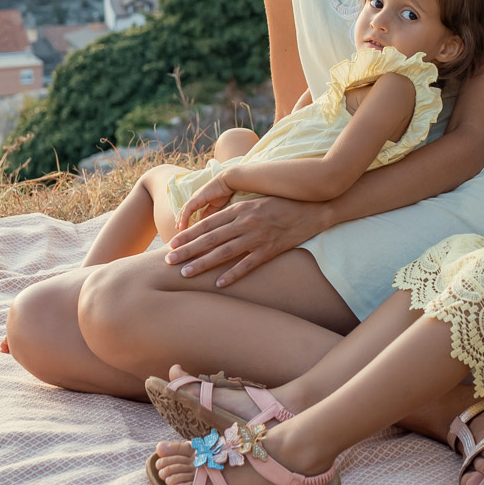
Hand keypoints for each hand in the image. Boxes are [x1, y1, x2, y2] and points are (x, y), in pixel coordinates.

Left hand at [163, 195, 330, 286]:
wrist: (314, 207)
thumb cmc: (283, 202)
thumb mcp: (256, 201)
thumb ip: (236, 211)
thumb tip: (214, 223)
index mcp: (240, 208)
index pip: (208, 223)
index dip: (188, 235)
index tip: (172, 244)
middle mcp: (246, 221)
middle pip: (210, 238)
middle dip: (188, 250)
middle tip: (169, 261)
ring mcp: (259, 236)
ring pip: (225, 252)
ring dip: (203, 263)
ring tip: (186, 273)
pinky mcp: (272, 249)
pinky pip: (249, 264)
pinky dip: (233, 274)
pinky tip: (219, 283)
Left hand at [175, 174, 232, 226]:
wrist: (227, 182)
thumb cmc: (223, 193)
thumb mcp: (215, 206)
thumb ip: (208, 213)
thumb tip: (202, 221)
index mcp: (198, 200)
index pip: (189, 210)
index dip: (185, 219)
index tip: (183, 227)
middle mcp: (194, 199)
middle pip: (184, 211)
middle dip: (180, 220)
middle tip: (178, 230)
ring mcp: (194, 198)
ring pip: (184, 211)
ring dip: (180, 220)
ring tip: (179, 230)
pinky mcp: (196, 198)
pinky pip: (187, 210)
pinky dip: (184, 218)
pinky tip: (182, 226)